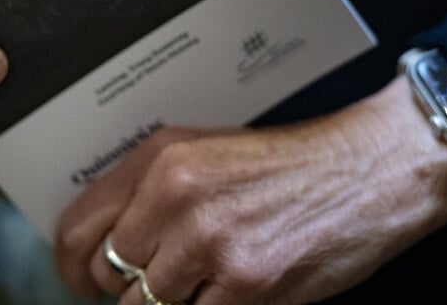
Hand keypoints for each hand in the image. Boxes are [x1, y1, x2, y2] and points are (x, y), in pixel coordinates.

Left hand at [54, 76, 446, 304]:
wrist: (371, 169)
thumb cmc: (294, 168)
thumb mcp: (209, 156)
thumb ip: (152, 194)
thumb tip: (108, 249)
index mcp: (161, 157)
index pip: (77, 230)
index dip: (75, 270)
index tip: (86, 284)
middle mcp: (176, 194)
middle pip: (110, 276)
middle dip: (132, 291)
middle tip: (167, 285)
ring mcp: (209, 242)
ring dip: (177, 304)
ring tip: (213, 282)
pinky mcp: (246, 284)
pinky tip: (243, 290)